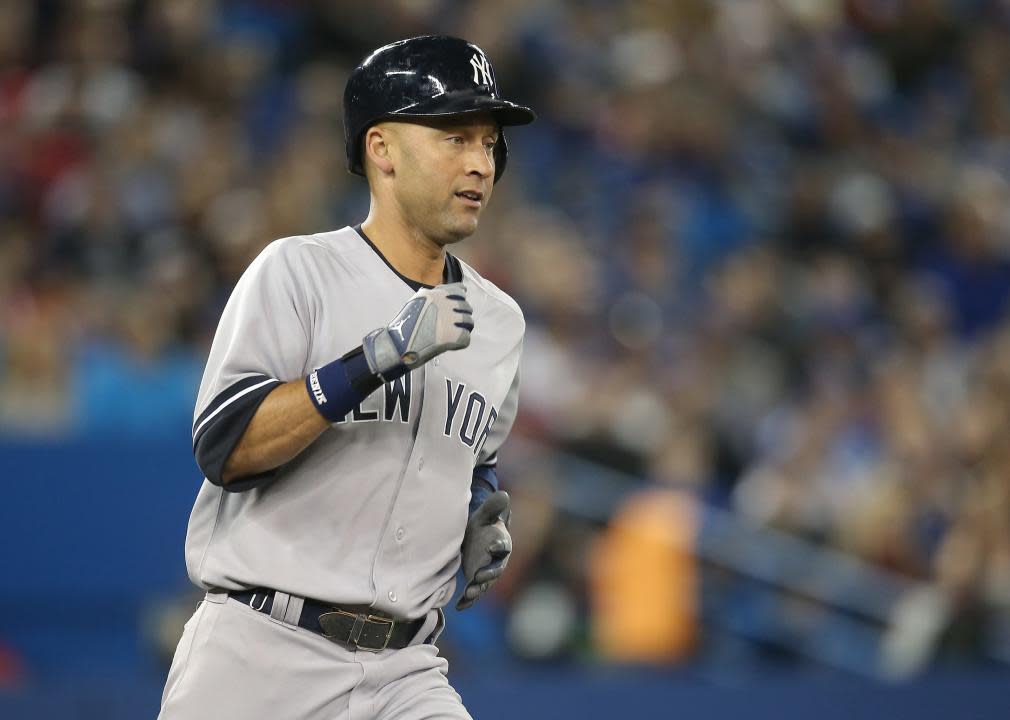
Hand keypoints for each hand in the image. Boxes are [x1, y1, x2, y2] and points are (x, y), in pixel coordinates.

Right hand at [362, 282, 472, 379]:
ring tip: (451, 335)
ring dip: (463, 328)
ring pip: (469, 322)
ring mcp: (452, 319)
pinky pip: (467, 337)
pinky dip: (460, 342)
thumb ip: (433, 296)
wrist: (398, 344)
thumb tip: (450, 291)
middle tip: (451, 325)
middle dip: (461, 316)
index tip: (455, 308)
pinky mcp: (455, 336)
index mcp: (437, 294)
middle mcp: (446, 303)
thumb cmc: (405, 325)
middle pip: (467, 307)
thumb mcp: (416, 302)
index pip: (460, 290)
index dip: (459, 300)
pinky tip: (449, 344)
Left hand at [456, 491, 511, 610]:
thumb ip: (494, 507)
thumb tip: (504, 494)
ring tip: (470, 593)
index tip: (494, 546)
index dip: (499, 547)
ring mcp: (486, 573)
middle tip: (479, 576)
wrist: (476, 538)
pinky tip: (459, 606)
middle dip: (488, 574)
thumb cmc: (483, 525)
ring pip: (484, 585)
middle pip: (495, 570)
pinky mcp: (476, 581)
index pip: (503, 547)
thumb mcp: (485, 515)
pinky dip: (467, 601)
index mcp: (501, 544)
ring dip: (478, 590)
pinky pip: (473, 594)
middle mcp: (497, 562)